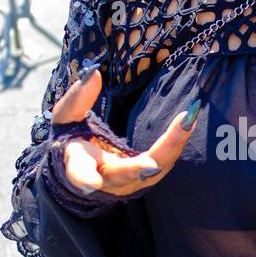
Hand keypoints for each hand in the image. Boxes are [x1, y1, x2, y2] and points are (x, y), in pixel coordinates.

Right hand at [50, 68, 198, 197]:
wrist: (84, 165)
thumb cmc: (72, 137)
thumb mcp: (66, 117)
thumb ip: (77, 98)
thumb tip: (94, 73)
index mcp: (79, 162)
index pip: (79, 172)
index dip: (84, 178)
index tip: (91, 183)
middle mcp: (105, 178)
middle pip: (124, 175)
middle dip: (141, 166)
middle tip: (154, 161)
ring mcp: (127, 182)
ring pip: (152, 171)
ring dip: (171, 147)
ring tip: (187, 120)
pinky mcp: (144, 178)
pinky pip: (164, 162)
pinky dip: (176, 142)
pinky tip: (189, 120)